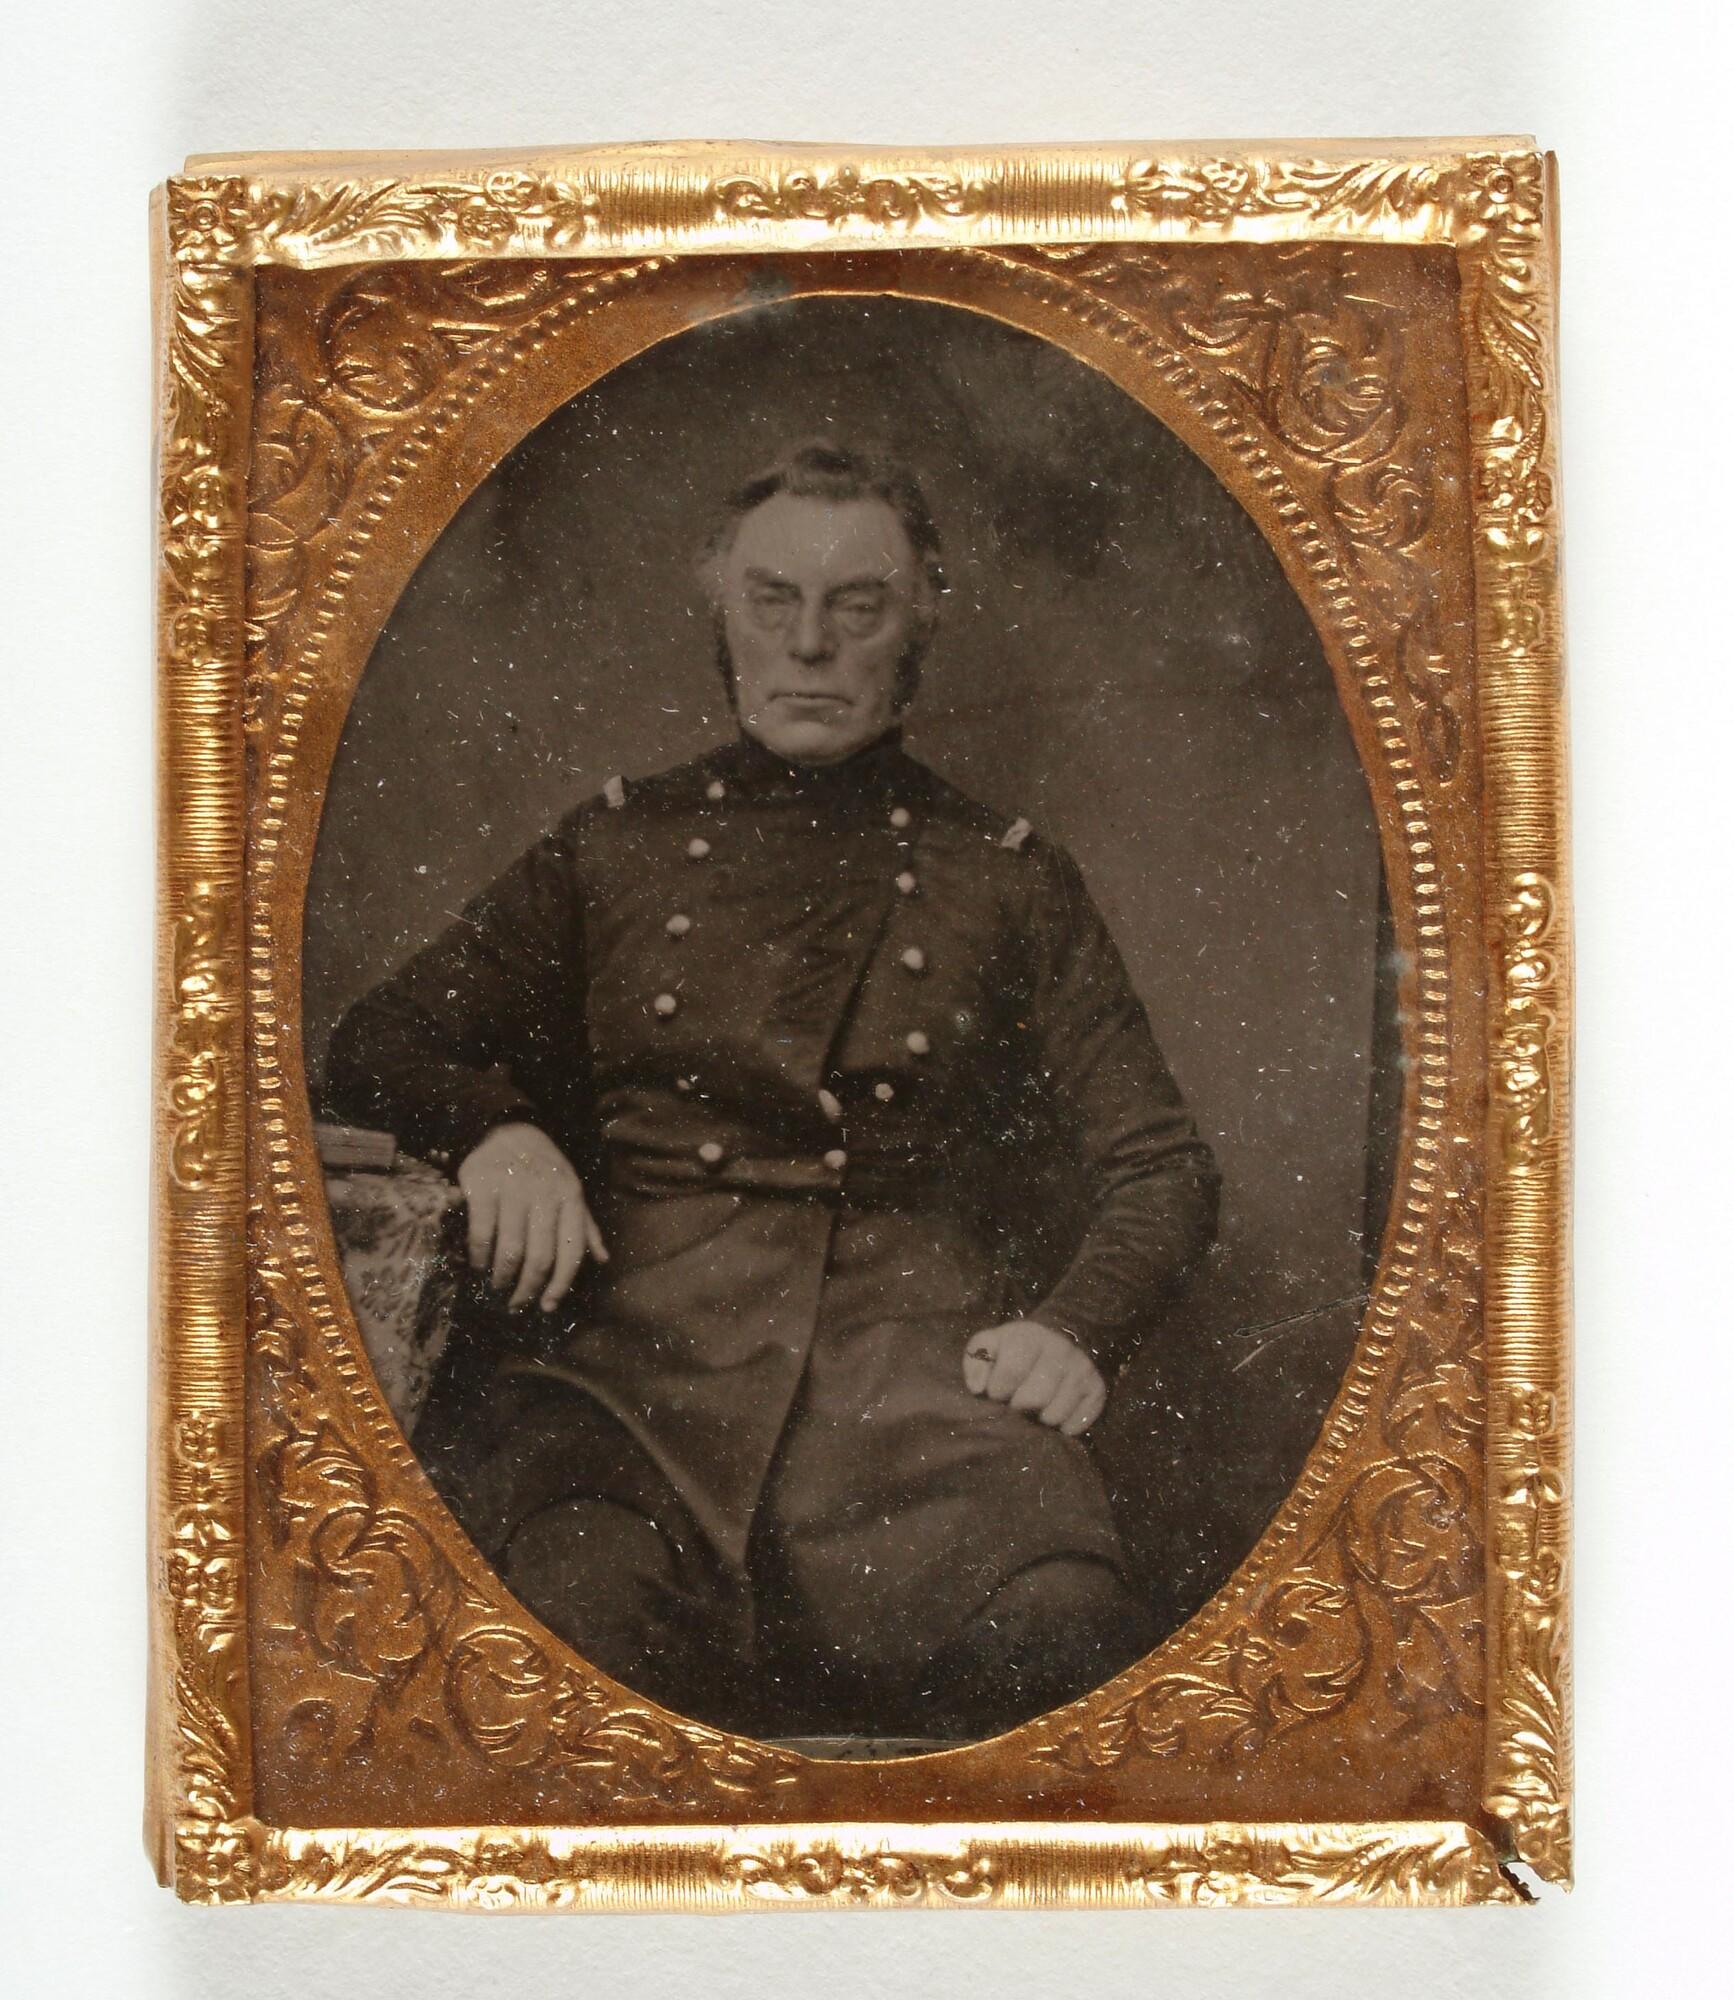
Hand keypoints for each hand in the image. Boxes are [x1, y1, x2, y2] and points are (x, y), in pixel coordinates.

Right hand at [457, 1122, 607, 1311]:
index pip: (571, 1252)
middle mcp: (545, 1194)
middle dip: (528, 1289)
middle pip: (540, 1257)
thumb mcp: (572, 1192)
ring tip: (498, 1286)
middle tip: (517, 1303)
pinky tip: (479, 1265)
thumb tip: (603, 1259)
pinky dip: (480, 1257)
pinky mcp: (482, 1186)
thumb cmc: (545, 1170)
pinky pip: (482, 1233)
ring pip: (511, 1250)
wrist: (509, 1131)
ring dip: (503, 1277)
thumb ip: (586, 1227)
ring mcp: (513, 1189)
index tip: (548, 1305)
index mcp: (572, 1198)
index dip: (560, 1284)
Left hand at [962, 1320, 1106, 1435]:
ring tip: (1036, 1409)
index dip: (999, 1389)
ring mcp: (1082, 1371)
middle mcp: (1061, 1351)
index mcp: (1030, 1337)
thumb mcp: (992, 1344)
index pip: (1012, 1371)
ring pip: (1055, 1415)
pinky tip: (1057, 1413)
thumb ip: (976, 1360)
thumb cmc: (1018, 1348)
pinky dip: (1064, 1426)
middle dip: (1019, 1406)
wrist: (1063, 1336)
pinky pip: (1077, 1423)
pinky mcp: (1098, 1390)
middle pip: (1035, 1397)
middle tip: (1017, 1403)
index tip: (997, 1392)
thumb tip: (977, 1388)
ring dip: (1040, 1418)